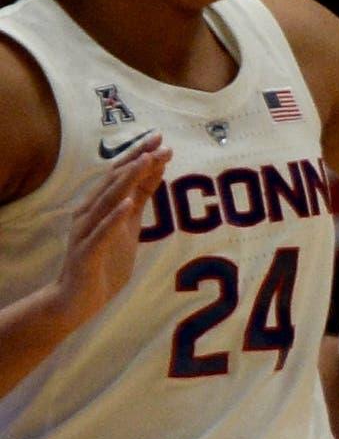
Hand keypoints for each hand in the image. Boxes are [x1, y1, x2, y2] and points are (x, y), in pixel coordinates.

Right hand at [53, 142, 164, 326]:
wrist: (78, 298)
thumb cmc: (104, 263)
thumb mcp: (127, 229)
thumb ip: (137, 204)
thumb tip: (153, 176)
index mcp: (100, 207)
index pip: (122, 177)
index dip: (140, 157)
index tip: (161, 140)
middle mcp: (90, 213)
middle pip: (114, 181)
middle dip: (137, 159)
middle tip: (159, 141)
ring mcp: (86, 232)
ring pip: (107, 200)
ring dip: (126, 180)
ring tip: (145, 162)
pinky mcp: (86, 252)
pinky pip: (101, 232)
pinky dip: (114, 217)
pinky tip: (126, 203)